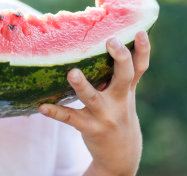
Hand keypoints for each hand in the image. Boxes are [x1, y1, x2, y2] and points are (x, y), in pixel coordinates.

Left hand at [39, 31, 150, 175]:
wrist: (121, 155)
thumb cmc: (118, 113)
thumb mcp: (124, 94)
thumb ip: (117, 73)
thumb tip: (105, 38)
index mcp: (127, 89)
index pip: (139, 66)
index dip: (143, 49)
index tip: (140, 31)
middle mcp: (119, 100)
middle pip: (124, 76)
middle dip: (120, 59)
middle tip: (111, 41)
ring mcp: (105, 115)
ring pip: (93, 98)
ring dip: (82, 86)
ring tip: (72, 73)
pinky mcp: (90, 128)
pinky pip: (71, 118)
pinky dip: (56, 112)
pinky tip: (43, 106)